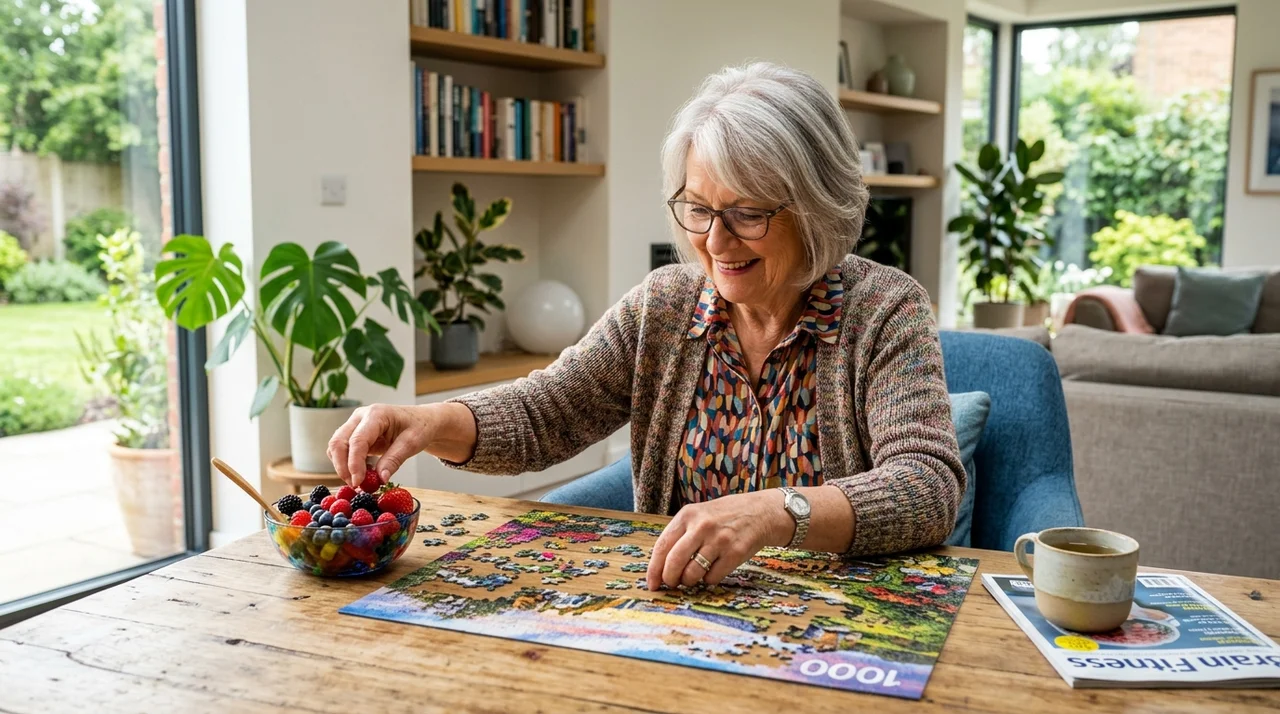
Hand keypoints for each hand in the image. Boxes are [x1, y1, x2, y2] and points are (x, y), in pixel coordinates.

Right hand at [327, 404, 431, 486]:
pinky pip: (341, 450)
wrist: (421, 420)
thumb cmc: (419, 427)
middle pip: (338, 442)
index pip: (357, 440)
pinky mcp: (353, 434)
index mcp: (376, 414)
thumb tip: (380, 479)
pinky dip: (346, 464)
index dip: (354, 463)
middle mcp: (360, 417)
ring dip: (342, 467)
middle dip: (343, 467)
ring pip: (335, 447)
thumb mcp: (413, 443)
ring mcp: (354, 424)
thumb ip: (394, 459)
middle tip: (356, 486)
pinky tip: (362, 473)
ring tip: (360, 482)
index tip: (358, 482)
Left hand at [646, 491, 790, 590]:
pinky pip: (712, 578)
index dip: (654, 569)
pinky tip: (713, 570)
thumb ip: (680, 535)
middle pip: (674, 562)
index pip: (662, 546)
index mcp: (687, 515)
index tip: (652, 584)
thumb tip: (660, 567)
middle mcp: (702, 526)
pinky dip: (708, 580)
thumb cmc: (723, 517)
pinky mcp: (735, 553)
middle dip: (669, 579)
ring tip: (694, 576)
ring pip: (693, 573)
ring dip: (689, 581)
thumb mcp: (698, 515)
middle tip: (671, 584)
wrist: (760, 512)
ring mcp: (719, 540)